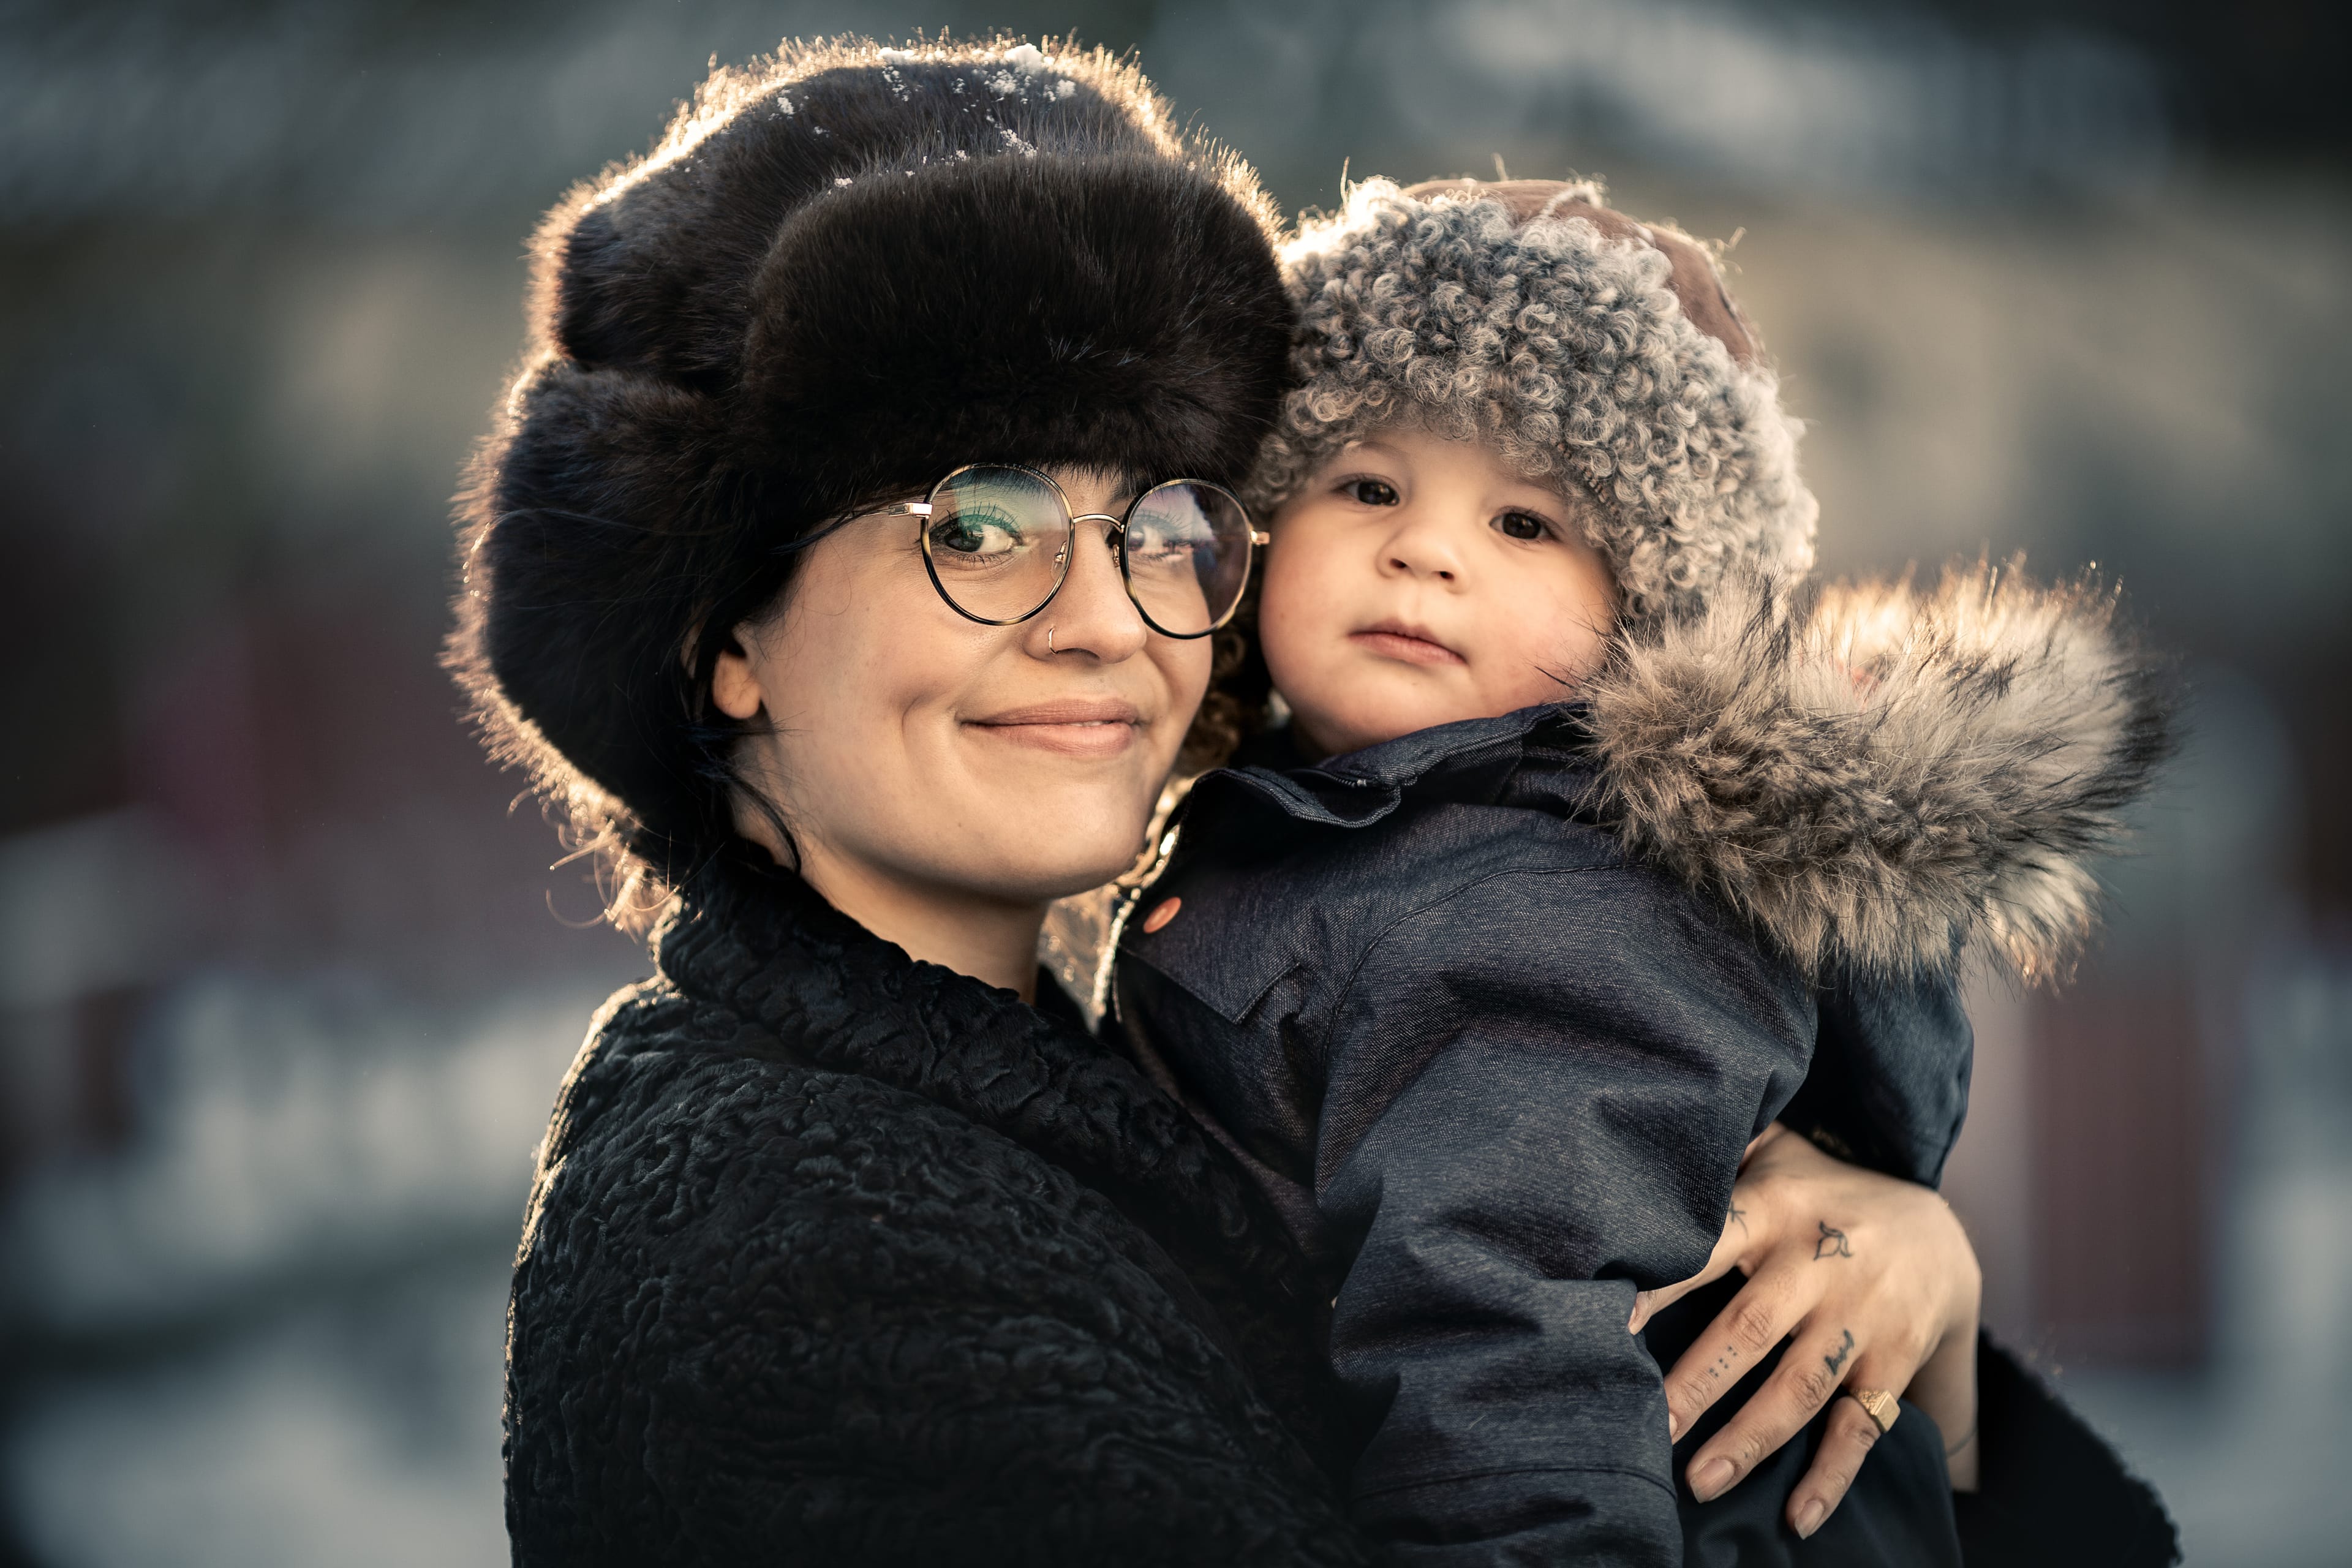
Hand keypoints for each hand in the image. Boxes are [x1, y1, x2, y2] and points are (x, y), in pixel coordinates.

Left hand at [1627, 1124, 1981, 1537]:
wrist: (1939, 1229)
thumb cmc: (1823, 1195)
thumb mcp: (1776, 1156)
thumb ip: (1716, 1153)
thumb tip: (1637, 1144)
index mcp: (1776, 1212)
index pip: (1706, 1247)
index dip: (1659, 1285)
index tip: (1611, 1326)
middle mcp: (1818, 1266)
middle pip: (1750, 1330)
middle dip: (1696, 1385)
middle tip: (1646, 1429)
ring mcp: (1860, 1320)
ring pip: (1800, 1387)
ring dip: (1749, 1440)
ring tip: (1698, 1483)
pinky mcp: (1894, 1363)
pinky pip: (1861, 1427)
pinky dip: (1831, 1476)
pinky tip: (1799, 1518)